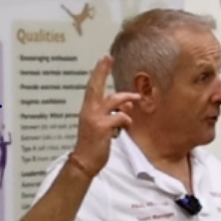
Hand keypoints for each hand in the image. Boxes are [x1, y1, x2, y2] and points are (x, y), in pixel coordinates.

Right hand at [74, 56, 139, 174]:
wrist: (85, 161)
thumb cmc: (92, 145)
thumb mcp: (98, 126)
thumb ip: (110, 113)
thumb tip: (126, 104)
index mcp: (87, 110)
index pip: (91, 87)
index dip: (98, 72)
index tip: (104, 59)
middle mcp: (88, 111)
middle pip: (96, 86)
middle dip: (102, 71)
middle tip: (108, 58)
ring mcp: (95, 118)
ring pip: (114, 100)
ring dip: (127, 98)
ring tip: (135, 100)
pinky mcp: (103, 127)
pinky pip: (121, 117)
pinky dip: (126, 121)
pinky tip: (126, 127)